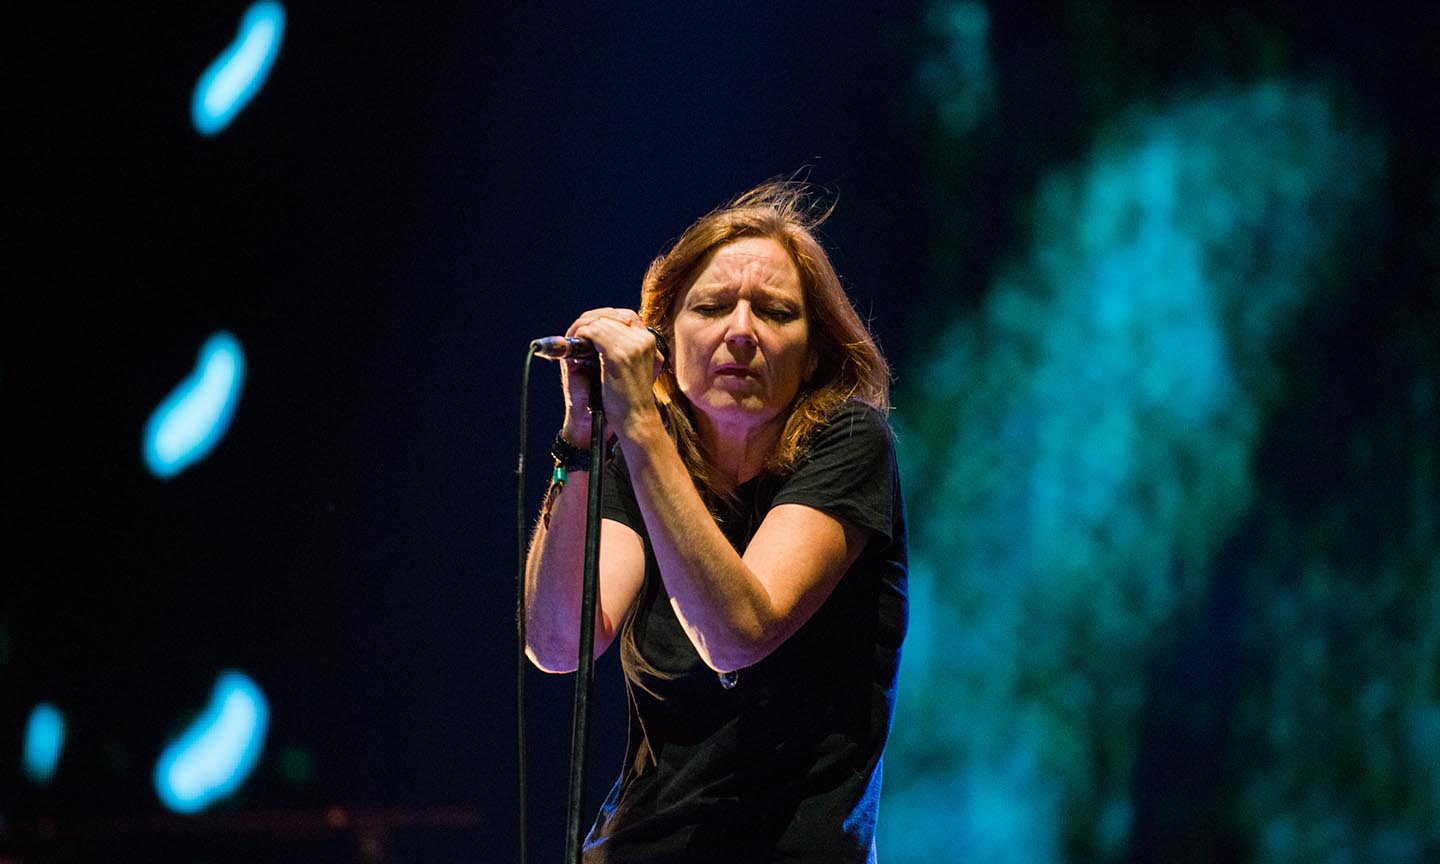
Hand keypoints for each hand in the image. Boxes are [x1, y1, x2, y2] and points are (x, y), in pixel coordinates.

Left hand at [560, 308, 663, 442]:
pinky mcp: (619, 354)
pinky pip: (593, 332)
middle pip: (611, 314)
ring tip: (571, 340)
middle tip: (574, 333)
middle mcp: (644, 339)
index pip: (625, 316)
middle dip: (589, 320)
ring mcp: (633, 345)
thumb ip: (625, 349)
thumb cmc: (630, 399)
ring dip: (580, 328)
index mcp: (649, 341)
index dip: (604, 317)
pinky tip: (574, 345)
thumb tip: (599, 332)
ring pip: (599, 321)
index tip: (589, 328)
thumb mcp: (633, 368)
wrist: (634, 421)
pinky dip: (579, 335)